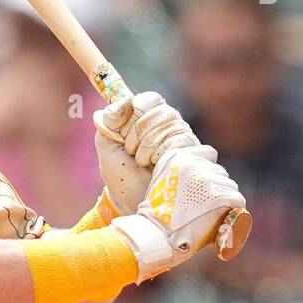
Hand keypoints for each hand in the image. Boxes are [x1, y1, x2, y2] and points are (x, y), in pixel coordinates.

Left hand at [93, 91, 202, 215]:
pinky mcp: (196, 153)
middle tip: (131, 151)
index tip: (122, 129)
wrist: (135, 203)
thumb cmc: (121, 176)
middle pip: (160, 110)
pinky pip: (181, 140)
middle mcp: (169, 126)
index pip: (150, 99)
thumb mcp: (106, 145)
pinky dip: (163, 153)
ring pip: (171, 123)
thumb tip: (123, 101)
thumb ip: (109, 120)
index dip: (135, 111)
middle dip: (138, 132)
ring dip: (148, 145)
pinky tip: (158, 166)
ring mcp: (184, 139)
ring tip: (143, 162)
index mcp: (148, 120)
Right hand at [108, 145, 245, 282]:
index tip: (204, 185)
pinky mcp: (218, 196)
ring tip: (214, 212)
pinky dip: (234, 208)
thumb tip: (200, 171)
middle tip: (207, 204)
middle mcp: (193, 165)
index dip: (209, 169)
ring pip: (230, 186)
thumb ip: (178, 170)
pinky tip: (225, 216)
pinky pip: (237, 199)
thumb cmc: (157, 214)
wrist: (157, 233)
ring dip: (226, 198)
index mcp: (178, 158)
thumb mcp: (161, 181)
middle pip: (220, 172)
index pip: (209, 153)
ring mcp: (206, 180)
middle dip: (217, 187)